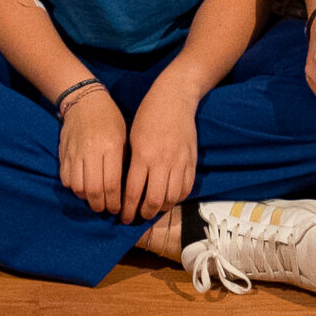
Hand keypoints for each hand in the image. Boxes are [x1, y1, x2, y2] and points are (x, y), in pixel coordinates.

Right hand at [57, 86, 126, 214]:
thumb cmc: (110, 119)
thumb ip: (123, 162)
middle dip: (100, 205)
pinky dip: (74, 188)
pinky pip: (66, 179)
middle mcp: (91, 151)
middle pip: (93, 190)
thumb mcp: (124, 137)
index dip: (114, 202)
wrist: (84, 100)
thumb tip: (126, 190)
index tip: (117, 209)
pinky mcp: (63, 153)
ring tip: (95, 200)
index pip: (112, 184)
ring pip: (77, 187)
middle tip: (105, 209)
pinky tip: (82, 188)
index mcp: (111, 147)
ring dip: (86, 199)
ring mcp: (75, 152)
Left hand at [121, 87, 198, 222]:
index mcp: (143, 155)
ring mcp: (179, 162)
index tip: (124, 217)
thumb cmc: (148, 115)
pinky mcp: (191, 161)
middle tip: (137, 217)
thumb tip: (125, 188)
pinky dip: (177, 199)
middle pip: (154, 200)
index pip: (134, 192)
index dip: (128, 209)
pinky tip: (169, 199)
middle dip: (144, 214)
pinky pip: (186, 188)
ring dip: (161, 209)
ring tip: (152, 211)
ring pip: (172, 198)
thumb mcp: (132, 137)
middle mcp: (162, 162)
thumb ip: (132, 163)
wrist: (175, 98)